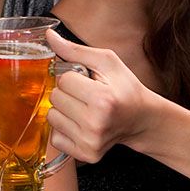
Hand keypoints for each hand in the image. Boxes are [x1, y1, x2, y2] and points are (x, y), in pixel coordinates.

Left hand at [44, 30, 153, 162]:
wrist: (141, 119)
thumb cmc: (125, 88)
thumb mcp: (106, 62)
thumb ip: (75, 50)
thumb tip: (48, 35)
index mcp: (103, 100)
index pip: (64, 80)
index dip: (74, 77)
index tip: (89, 82)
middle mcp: (95, 124)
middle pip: (55, 99)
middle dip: (67, 94)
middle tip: (87, 96)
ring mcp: (90, 142)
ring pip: (52, 117)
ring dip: (64, 111)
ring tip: (84, 110)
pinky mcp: (86, 155)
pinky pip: (55, 138)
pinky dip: (64, 130)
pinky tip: (81, 125)